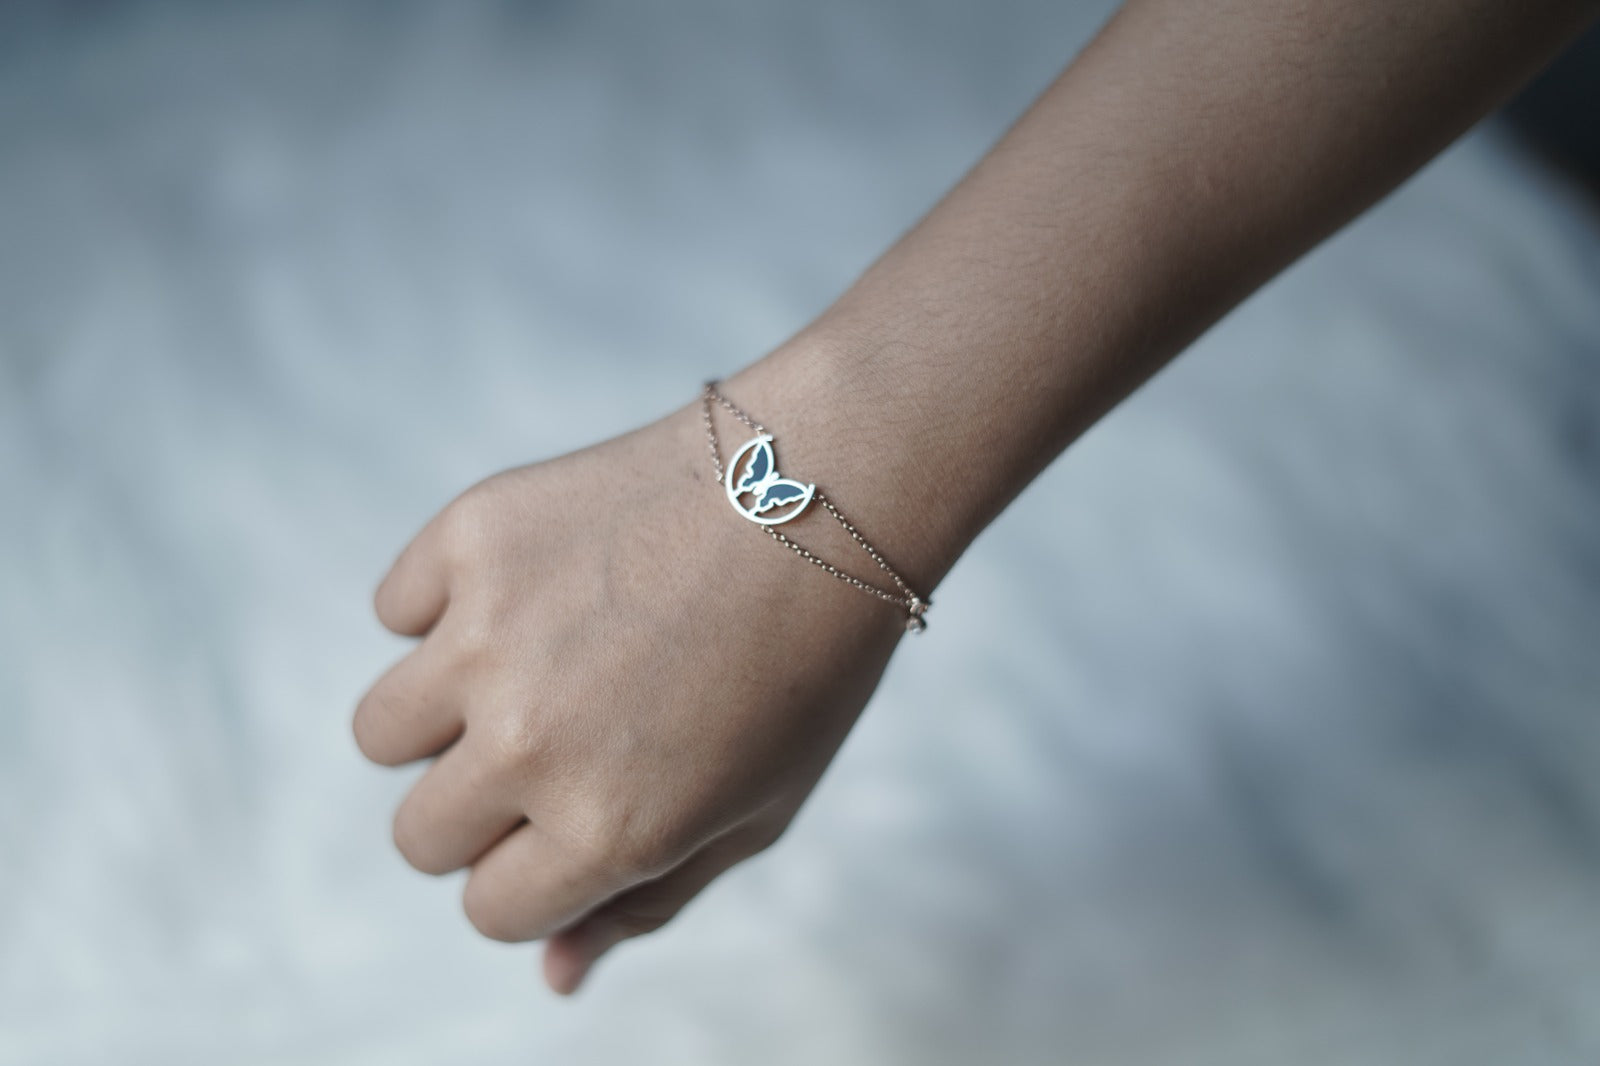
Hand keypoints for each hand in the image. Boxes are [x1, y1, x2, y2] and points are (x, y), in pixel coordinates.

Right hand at [353, 388, 905, 993]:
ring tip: (534, 665)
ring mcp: (489, 635)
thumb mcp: (757, 811)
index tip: (582, 814)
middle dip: (482, 809)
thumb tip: (551, 977)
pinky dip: (446, 605)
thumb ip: (647, 904)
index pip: (490, 909)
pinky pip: (397, 608)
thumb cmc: (804, 664)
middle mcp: (529, 744)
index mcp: (607, 829)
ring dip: (441, 716)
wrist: (821, 487)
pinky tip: (539, 585)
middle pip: (421, 836)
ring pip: (382, 731)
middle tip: (563, 736)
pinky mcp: (470, 537)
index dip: (537, 872)